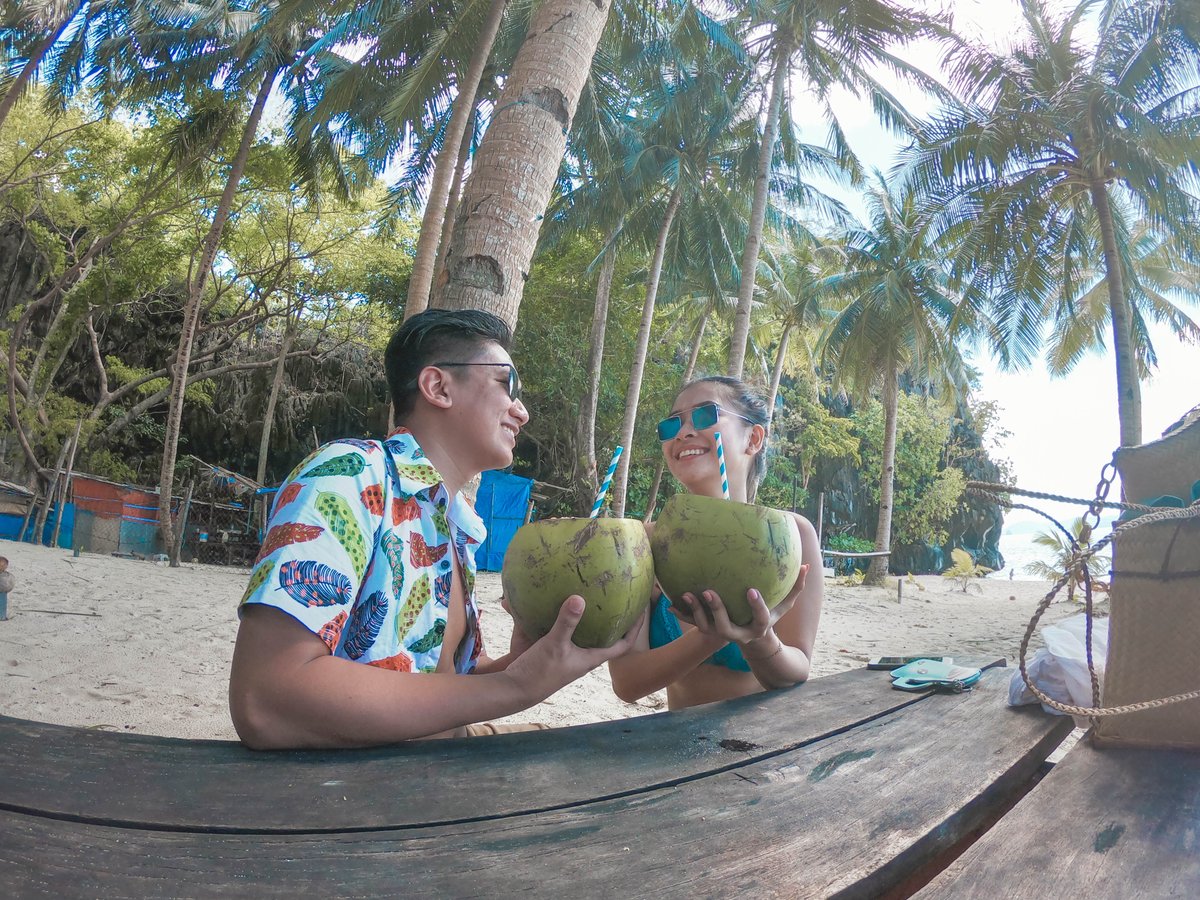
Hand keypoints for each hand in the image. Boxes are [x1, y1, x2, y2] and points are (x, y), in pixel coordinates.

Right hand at [503, 596, 644, 705]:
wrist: (514, 689)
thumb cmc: (540, 672)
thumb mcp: (554, 645)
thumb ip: (567, 622)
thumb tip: (579, 598)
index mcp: (590, 658)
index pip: (622, 645)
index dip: (634, 629)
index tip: (642, 609)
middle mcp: (582, 656)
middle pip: (606, 637)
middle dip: (614, 619)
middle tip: (620, 596)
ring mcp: (567, 654)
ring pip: (585, 633)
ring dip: (589, 618)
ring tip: (594, 595)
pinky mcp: (552, 650)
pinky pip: (564, 630)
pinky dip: (564, 618)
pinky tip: (558, 602)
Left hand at [673, 564, 809, 645]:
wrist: (753, 640)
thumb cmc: (769, 616)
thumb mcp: (784, 605)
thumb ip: (795, 587)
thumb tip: (807, 566)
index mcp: (758, 627)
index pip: (760, 619)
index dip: (757, 606)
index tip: (751, 590)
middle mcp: (738, 634)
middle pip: (725, 628)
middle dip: (716, 611)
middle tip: (708, 591)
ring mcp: (722, 635)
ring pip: (705, 628)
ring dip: (695, 612)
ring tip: (688, 594)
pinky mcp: (709, 632)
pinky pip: (693, 625)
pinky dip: (682, 615)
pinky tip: (670, 604)